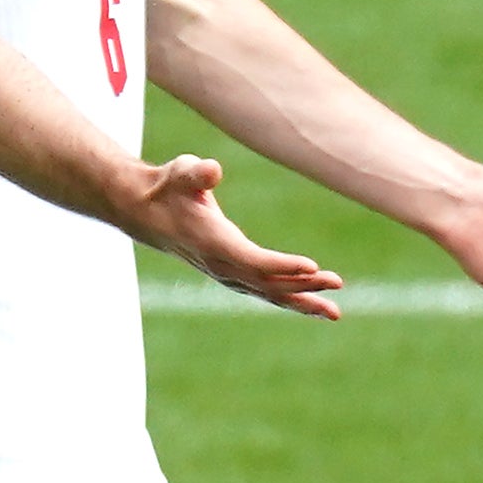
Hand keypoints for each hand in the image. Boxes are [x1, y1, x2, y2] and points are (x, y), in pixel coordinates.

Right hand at [125, 151, 345, 318]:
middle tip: (337, 283)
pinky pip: (265, 292)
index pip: (251, 259)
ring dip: (303, 301)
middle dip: (303, 285)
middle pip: (267, 283)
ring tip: (334, 312)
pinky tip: (315, 304)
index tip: (312, 266)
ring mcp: (226, 274)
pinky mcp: (232, 275)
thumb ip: (195, 173)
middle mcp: (221, 265)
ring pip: (269, 294)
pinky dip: (291, 299)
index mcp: (212, 242)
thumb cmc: (168, 187)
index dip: (281, 265)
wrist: (145, 212)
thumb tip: (212, 170)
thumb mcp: (179, 172)